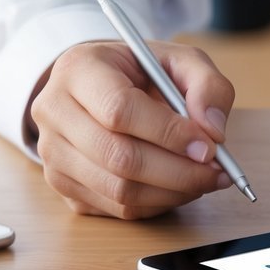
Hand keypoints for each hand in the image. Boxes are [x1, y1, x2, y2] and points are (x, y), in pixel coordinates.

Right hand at [29, 41, 234, 218]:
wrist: (101, 89)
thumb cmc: (142, 73)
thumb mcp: (181, 61)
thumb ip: (208, 86)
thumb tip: (213, 131)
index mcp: (78, 69)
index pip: (119, 110)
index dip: (169, 134)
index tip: (209, 147)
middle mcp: (54, 111)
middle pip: (118, 156)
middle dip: (179, 171)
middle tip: (218, 172)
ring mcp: (52, 153)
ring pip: (119, 190)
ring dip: (173, 192)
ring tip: (206, 180)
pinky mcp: (63, 185)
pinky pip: (117, 208)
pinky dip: (158, 204)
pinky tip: (180, 187)